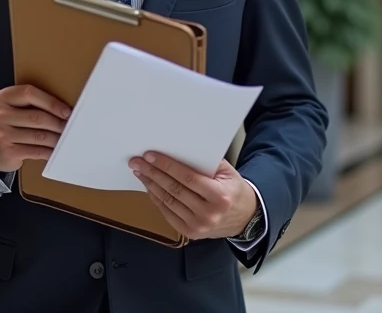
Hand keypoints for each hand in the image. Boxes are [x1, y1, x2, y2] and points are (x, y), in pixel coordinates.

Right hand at [0, 85, 71, 172]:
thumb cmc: (8, 123)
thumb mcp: (12, 107)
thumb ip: (30, 103)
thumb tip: (63, 108)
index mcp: (2, 97)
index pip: (29, 93)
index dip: (51, 102)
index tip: (66, 111)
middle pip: (37, 117)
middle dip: (58, 123)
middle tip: (71, 126)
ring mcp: (1, 134)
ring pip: (39, 135)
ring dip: (57, 138)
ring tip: (66, 139)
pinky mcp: (7, 151)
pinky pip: (36, 151)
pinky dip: (49, 151)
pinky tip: (56, 150)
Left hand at [130, 153, 257, 240]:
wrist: (244, 218)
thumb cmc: (233, 190)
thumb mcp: (228, 172)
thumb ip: (207, 162)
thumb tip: (179, 149)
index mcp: (219, 196)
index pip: (187, 178)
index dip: (166, 165)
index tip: (150, 156)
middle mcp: (209, 213)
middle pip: (174, 189)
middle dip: (152, 173)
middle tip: (137, 162)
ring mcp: (199, 226)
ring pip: (168, 201)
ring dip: (151, 185)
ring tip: (140, 172)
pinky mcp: (190, 233)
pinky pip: (167, 213)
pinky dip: (156, 199)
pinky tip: (149, 187)